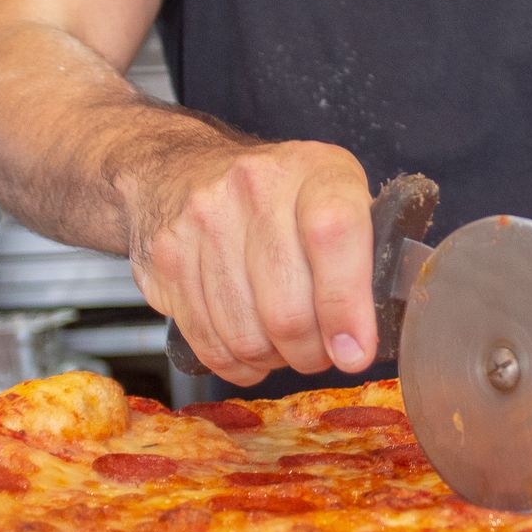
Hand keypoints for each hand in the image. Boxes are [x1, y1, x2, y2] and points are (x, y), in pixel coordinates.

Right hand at [130, 140, 375, 387]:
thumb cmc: (281, 197)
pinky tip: (251, 350)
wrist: (187, 169)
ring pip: (245, 335)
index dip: (346, 305)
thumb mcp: (339, 199)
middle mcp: (254, 188)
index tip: (354, 351)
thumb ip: (364, 257)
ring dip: (273, 359)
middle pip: (286, 308)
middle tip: (321, 351)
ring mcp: (203, 221)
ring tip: (285, 345)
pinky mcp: (167, 257)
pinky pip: (206, 341)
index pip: (334, 234)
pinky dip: (236, 362)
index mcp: (314, 171)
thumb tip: (363, 342)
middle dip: (311, 352)